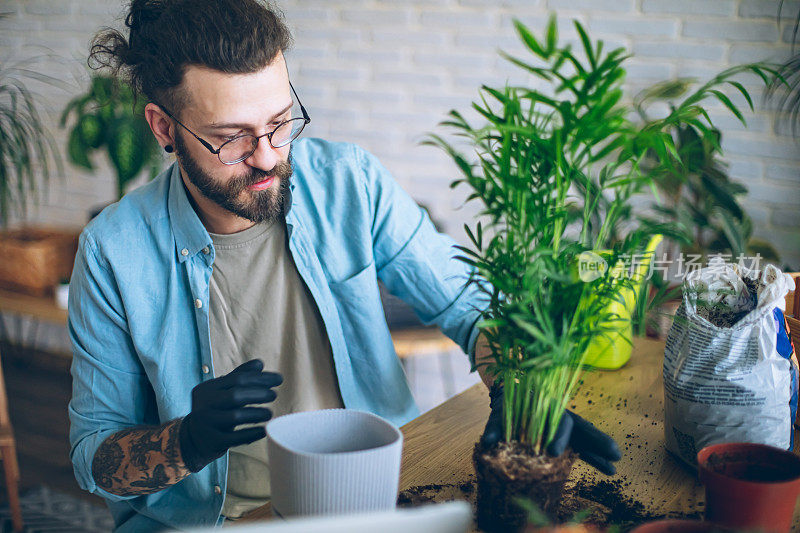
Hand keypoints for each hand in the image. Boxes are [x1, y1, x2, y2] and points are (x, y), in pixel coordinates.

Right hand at [179, 359, 282, 472]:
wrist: (192, 439)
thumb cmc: (214, 411)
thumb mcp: (222, 392)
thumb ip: (239, 377)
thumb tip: (260, 364)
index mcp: (208, 388)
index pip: (237, 379)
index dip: (261, 378)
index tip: (278, 379)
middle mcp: (204, 404)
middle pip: (235, 396)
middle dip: (259, 394)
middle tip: (274, 395)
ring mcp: (206, 423)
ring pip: (235, 416)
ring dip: (256, 413)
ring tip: (269, 413)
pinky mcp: (212, 441)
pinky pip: (235, 438)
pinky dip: (251, 433)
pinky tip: (263, 431)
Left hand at [480, 383, 620, 474]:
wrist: (511, 402)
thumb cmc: (508, 407)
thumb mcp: (500, 414)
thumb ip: (495, 426)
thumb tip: (487, 443)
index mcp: (546, 408)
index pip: (556, 421)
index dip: (557, 436)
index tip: (552, 452)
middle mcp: (560, 418)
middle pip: (581, 428)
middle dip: (596, 441)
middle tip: (613, 453)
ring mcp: (565, 430)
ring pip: (585, 440)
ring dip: (599, 453)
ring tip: (615, 468)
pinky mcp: (566, 440)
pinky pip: (583, 449)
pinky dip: (595, 459)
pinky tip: (610, 470)